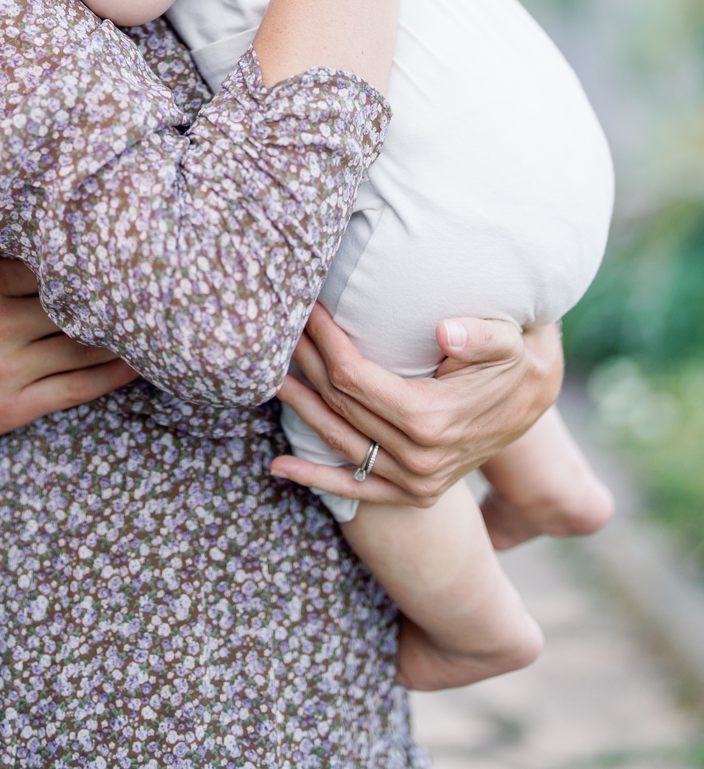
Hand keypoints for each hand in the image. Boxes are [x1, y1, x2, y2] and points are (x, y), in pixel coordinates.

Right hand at [0, 207, 136, 457]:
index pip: (50, 261)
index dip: (82, 252)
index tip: (111, 237)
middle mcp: (4, 324)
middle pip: (74, 300)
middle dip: (110, 287)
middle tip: (151, 271)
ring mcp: (13, 369)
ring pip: (83, 344)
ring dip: (121, 329)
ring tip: (156, 313)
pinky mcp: (17, 407)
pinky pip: (77, 388)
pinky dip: (112, 375)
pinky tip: (139, 363)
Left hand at [271, 304, 562, 506]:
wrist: (534, 400)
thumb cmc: (514, 357)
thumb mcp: (509, 340)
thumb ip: (481, 335)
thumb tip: (446, 332)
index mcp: (431, 419)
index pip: (355, 378)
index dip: (326, 342)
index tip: (308, 310)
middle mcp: (418, 458)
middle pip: (341, 405)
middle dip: (308, 363)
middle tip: (281, 329)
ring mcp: (415, 481)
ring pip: (339, 442)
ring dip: (301, 410)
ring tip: (270, 379)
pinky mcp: (413, 493)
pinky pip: (356, 490)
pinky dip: (315, 478)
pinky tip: (279, 466)